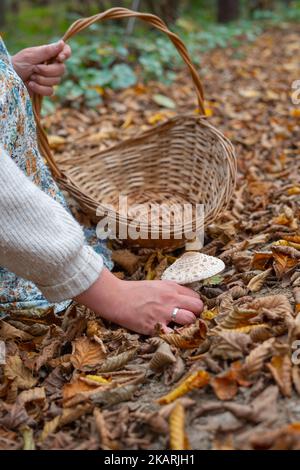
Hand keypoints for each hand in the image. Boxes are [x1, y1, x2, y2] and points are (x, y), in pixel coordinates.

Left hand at [12, 40, 70, 95]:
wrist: (11, 79)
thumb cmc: (19, 64)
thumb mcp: (31, 55)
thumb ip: (47, 51)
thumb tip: (62, 43)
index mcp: (49, 55)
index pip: (65, 51)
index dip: (66, 54)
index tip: (59, 58)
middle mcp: (51, 66)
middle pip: (62, 69)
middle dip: (47, 71)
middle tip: (35, 68)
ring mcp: (50, 78)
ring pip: (56, 81)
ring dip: (41, 80)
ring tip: (31, 77)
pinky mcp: (46, 89)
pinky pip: (50, 91)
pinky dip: (40, 88)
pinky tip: (31, 85)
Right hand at [75, 268, 203, 335]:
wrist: (117, 298)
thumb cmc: (136, 291)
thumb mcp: (157, 285)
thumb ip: (172, 290)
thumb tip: (186, 298)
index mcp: (171, 288)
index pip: (196, 297)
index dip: (195, 305)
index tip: (190, 310)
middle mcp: (170, 299)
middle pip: (198, 307)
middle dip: (196, 314)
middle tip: (189, 319)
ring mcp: (163, 313)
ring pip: (190, 320)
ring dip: (189, 325)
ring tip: (181, 328)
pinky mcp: (154, 326)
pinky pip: (173, 335)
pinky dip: (175, 337)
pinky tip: (172, 336)